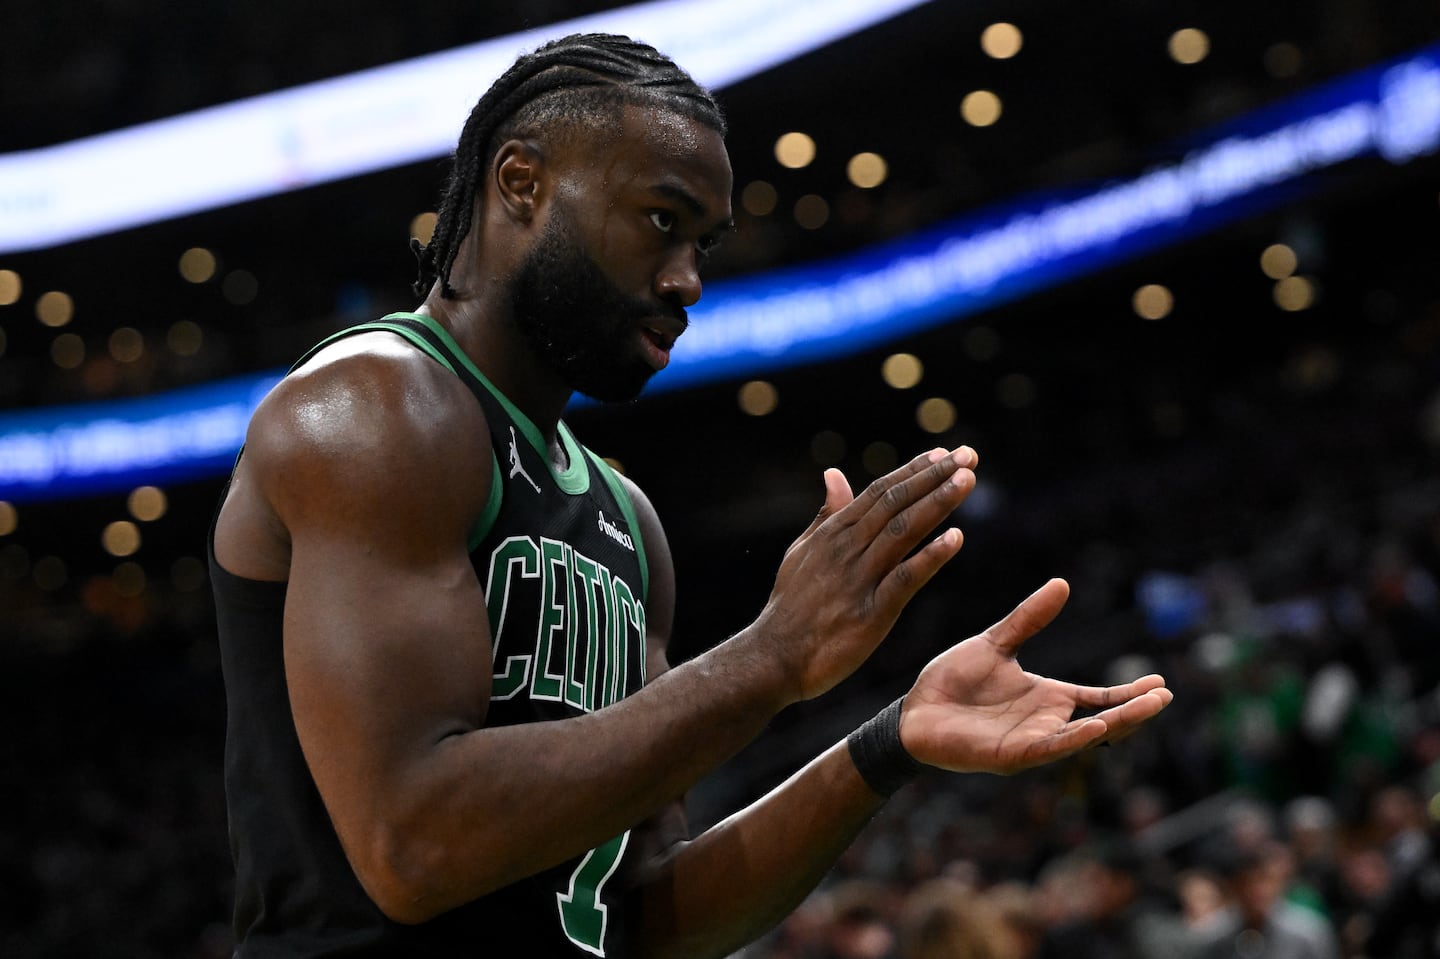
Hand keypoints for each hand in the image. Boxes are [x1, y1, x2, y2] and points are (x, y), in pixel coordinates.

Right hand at [753, 447, 977, 702]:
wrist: (775, 656)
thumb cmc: (791, 606)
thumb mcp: (803, 551)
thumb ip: (827, 514)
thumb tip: (834, 473)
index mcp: (833, 533)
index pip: (879, 491)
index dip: (914, 471)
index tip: (944, 454)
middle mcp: (847, 548)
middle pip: (896, 503)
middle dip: (934, 477)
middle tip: (969, 456)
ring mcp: (859, 578)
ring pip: (904, 530)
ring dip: (938, 502)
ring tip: (967, 480)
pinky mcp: (871, 612)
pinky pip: (905, 578)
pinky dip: (930, 556)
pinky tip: (956, 538)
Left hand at [900, 579, 1172, 773]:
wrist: (912, 712)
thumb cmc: (952, 682)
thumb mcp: (995, 644)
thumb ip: (1028, 619)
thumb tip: (1061, 584)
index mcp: (1045, 699)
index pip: (1098, 697)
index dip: (1128, 692)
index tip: (1160, 681)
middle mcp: (1044, 723)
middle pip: (1101, 719)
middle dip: (1134, 710)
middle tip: (1164, 695)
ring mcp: (1029, 741)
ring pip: (1081, 736)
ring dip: (1114, 724)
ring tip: (1145, 708)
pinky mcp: (1008, 755)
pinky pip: (1046, 748)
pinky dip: (1072, 739)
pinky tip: (1094, 726)